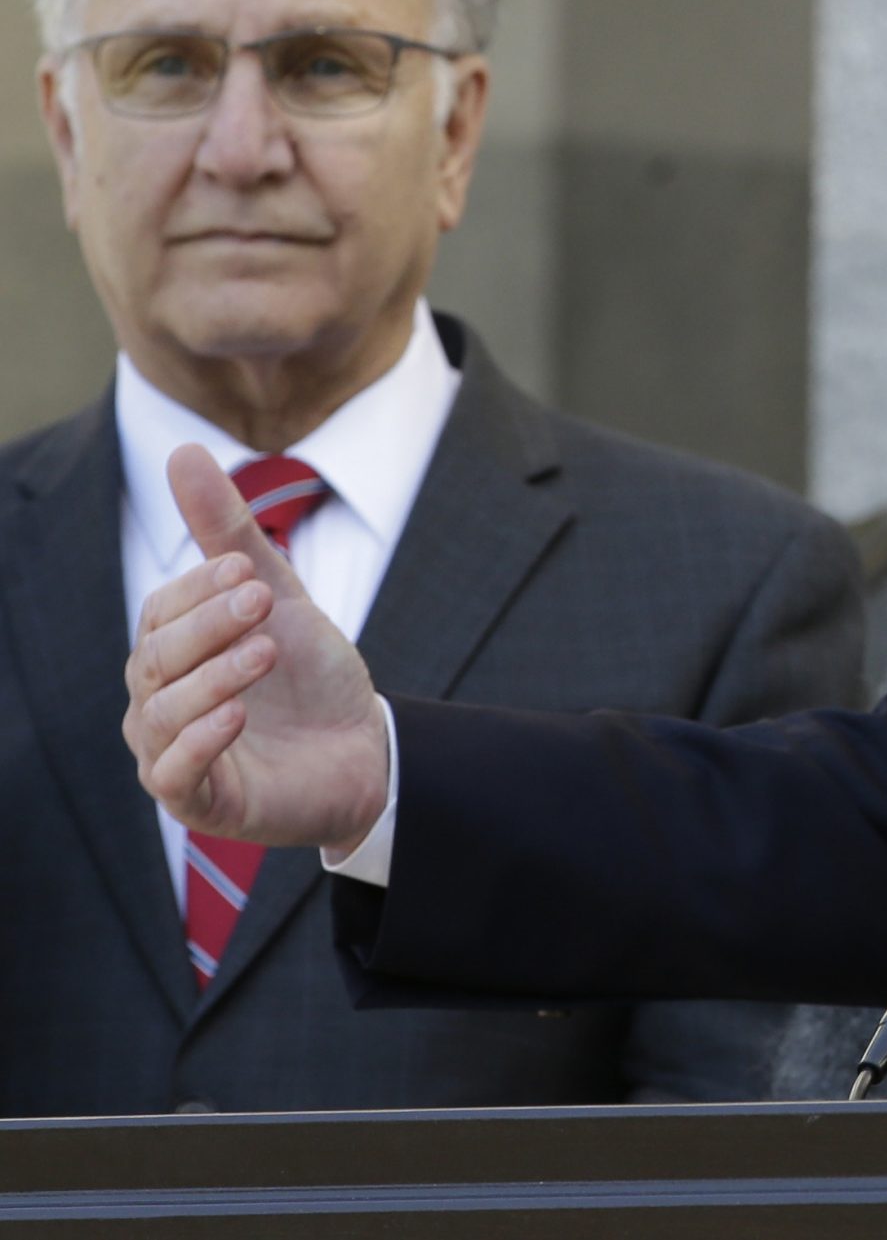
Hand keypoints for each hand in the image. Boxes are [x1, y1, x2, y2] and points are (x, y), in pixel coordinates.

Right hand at [122, 444, 388, 849]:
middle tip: (265, 603)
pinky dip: (199, 743)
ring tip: (266, 652)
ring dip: (214, 677)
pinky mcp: (199, 801)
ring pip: (161, 713)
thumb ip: (229, 534)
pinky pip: (174, 774)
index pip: (160, 611)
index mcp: (171, 652)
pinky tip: (234, 716)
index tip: (249, 572)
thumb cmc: (310, 674)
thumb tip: (183, 452)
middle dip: (210, 626)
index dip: (200, 590)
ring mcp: (173, 752)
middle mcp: (157, 702)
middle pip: (156, 658)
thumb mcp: (277, 596)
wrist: (363, 748)